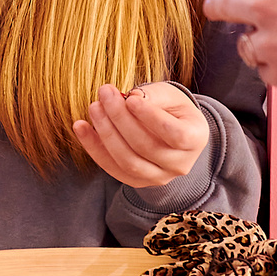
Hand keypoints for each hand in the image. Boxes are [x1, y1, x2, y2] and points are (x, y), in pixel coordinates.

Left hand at [73, 82, 208, 187]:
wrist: (170, 130)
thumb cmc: (171, 108)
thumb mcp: (169, 95)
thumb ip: (153, 95)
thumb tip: (130, 98)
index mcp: (196, 139)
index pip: (174, 134)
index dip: (151, 117)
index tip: (130, 98)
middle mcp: (180, 164)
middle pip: (146, 147)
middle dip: (121, 119)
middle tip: (105, 94)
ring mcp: (159, 177)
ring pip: (128, 162)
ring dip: (106, 134)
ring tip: (94, 108)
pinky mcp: (137, 182)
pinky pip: (112, 168)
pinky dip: (94, 148)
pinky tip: (81, 127)